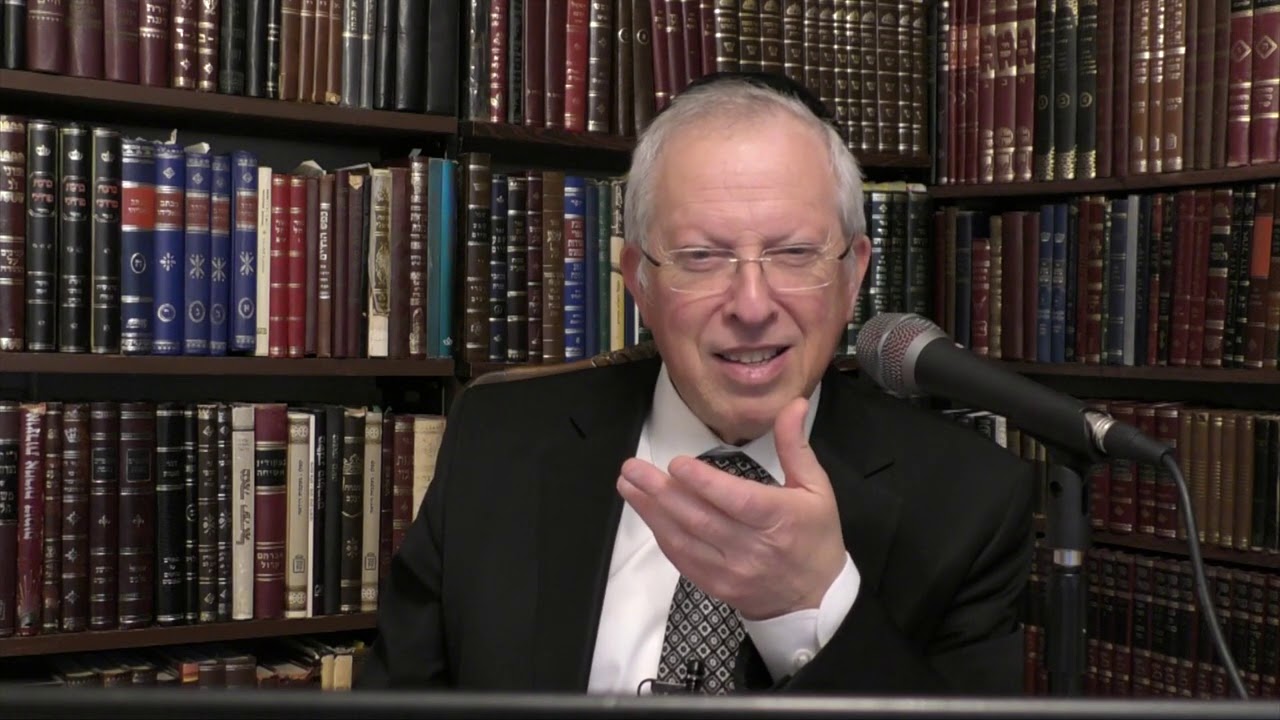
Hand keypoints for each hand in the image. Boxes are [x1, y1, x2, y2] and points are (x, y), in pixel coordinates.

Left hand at [617, 397, 846, 620]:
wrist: (816, 598)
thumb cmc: (815, 535)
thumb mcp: (816, 487)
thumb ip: (794, 446)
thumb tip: (794, 403)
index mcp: (781, 518)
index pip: (738, 501)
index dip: (704, 483)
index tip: (676, 463)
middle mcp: (754, 548)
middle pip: (701, 518)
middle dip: (662, 491)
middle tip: (633, 468)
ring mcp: (732, 571)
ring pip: (685, 539)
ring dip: (651, 511)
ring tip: (628, 485)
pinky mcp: (717, 586)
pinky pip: (682, 559)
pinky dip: (661, 535)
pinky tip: (646, 513)